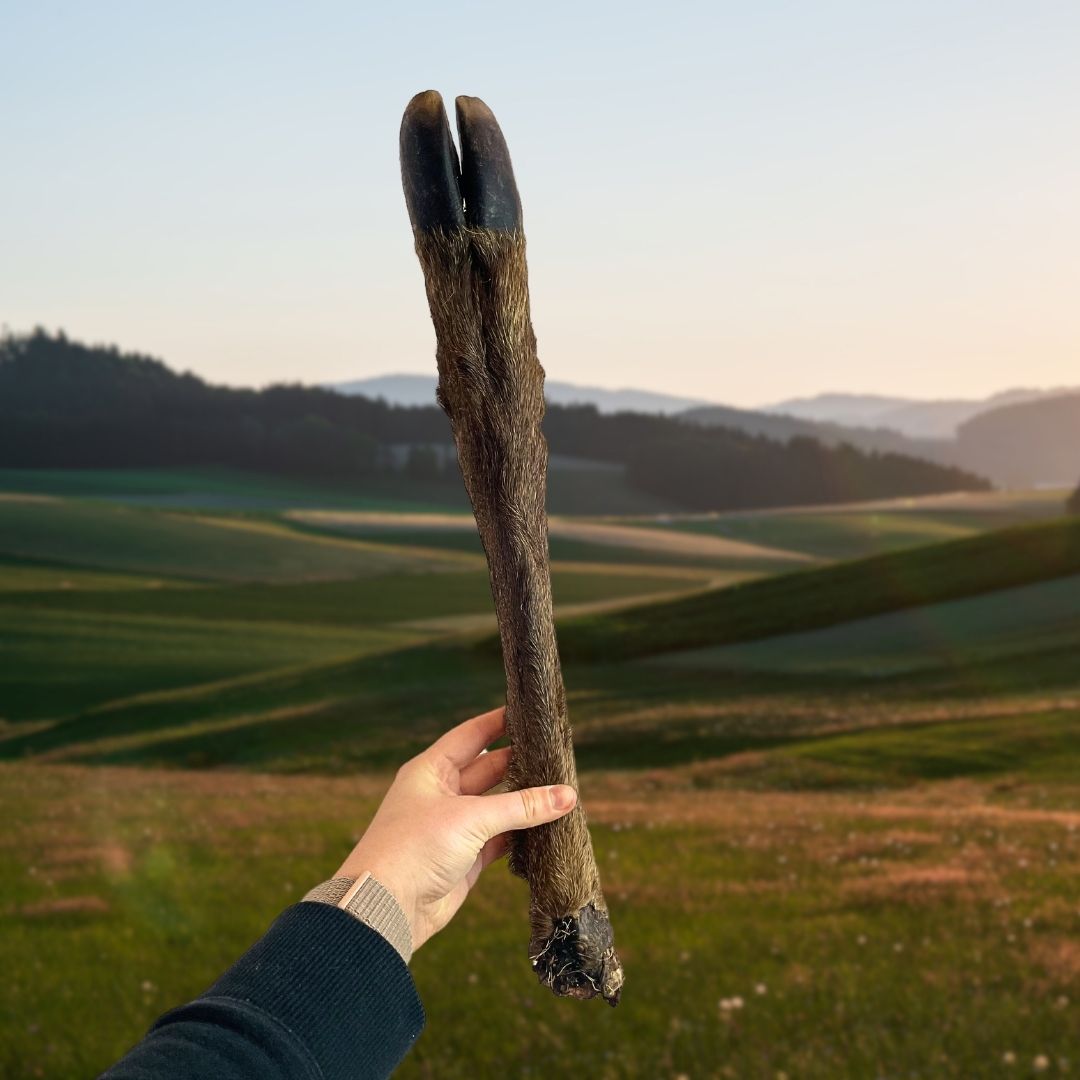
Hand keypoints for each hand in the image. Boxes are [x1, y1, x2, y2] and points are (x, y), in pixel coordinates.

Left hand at [335, 706, 576, 953]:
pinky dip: (522, 834)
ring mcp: (455, 827)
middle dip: (521, 764)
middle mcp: (442, 794)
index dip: (499, 722)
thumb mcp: (469, 818)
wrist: (386, 908)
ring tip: (563, 791)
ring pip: (499, 806)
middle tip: (558, 756)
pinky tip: (548, 828)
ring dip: (526, 802)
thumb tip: (566, 795)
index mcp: (431, 770)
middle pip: (490, 770)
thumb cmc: (414, 848)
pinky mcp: (466, 858)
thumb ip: (520, 807)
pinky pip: (501, 838)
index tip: (529, 711)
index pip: (471, 735)